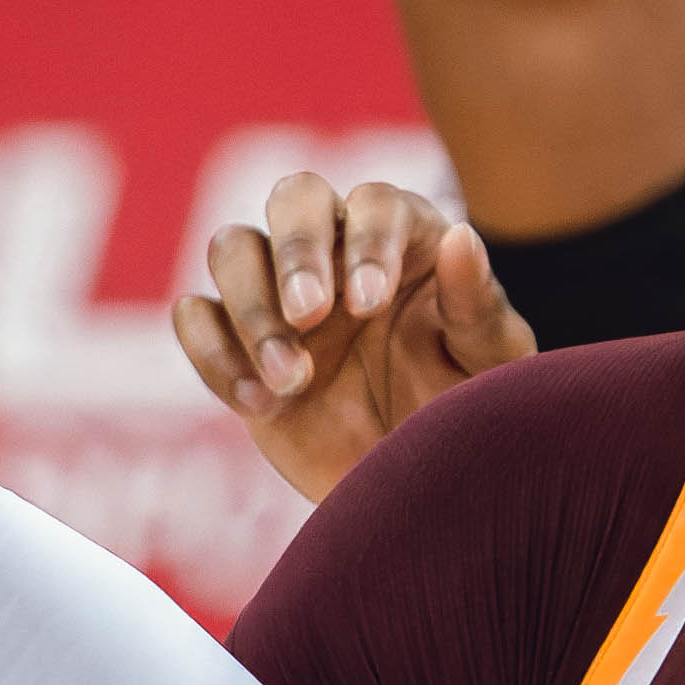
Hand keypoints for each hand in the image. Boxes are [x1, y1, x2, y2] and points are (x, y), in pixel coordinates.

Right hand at [176, 170, 530, 507]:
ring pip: (232, 248)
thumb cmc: (463, 412)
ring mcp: (278, 292)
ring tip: (291, 381)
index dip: (367, 243)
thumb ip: (477, 304)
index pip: (375, 203)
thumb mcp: (488, 366)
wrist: (413, 487)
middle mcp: (336, 250)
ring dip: (251, 309)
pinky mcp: (236, 341)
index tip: (368, 304)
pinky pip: (196, 316)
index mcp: (404, 238)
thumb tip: (461, 236)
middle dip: (295, 251)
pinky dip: (213, 352)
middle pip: (293, 197)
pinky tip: (258, 403)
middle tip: (310, 315)